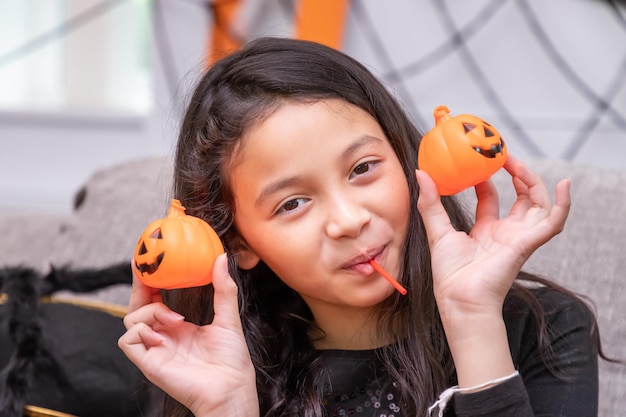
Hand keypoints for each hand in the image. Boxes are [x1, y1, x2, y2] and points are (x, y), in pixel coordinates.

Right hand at [118, 254, 258, 416]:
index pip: (155, 299)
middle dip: (139, 286)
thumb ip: (223, 289)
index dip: (150, 281)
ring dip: (151, 311)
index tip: (152, 258)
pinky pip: (127, 339)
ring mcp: (154, 349)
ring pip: (130, 318)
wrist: (231, 387)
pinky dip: (141, 331)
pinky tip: (163, 335)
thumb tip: (220, 258)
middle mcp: (163, 336)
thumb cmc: (231, 360)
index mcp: (178, 327)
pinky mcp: (148, 363)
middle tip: (144, 266)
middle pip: (137, 306)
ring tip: (176, 319)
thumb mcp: (228, 317)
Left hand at [416, 155, 570, 316]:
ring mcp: (519, 237)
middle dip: (516, 175)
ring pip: (538, 204)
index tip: (481, 161)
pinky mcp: (528, 243)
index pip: (491, 199)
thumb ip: (430, 203)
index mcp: (485, 231)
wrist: (460, 298)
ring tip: (517, 163)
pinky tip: (564, 185)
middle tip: (502, 154)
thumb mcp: (437, 231)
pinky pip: (554, 222)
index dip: (488, 179)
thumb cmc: (450, 274)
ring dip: (533, 182)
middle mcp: (505, 233)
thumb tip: (421, 173)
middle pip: (520, 198)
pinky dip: (563, 204)